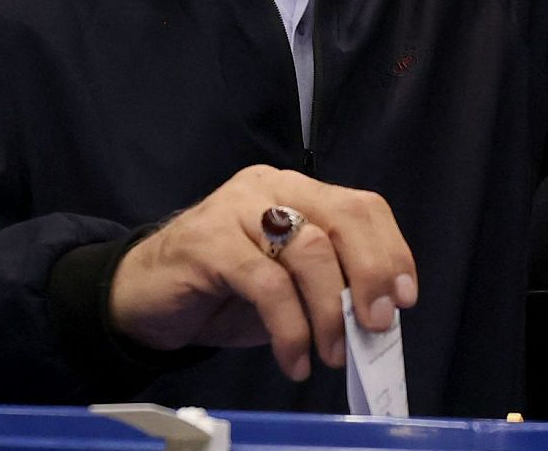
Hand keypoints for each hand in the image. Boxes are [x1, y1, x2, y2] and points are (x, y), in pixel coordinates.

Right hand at [108, 165, 418, 382]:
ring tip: (331, 355)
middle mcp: (271, 188)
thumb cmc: (222, 290)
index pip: (361, 206)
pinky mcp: (209, 242)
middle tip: (376, 325)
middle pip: (343, 218)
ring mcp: (237, 209)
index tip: (404, 298)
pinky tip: (294, 359)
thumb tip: (378, 318)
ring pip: (309, 251)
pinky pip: (266, 284)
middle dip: (370, 275)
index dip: (390, 251)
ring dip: (329, 313)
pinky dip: (289, 328)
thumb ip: (328, 286)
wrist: (143, 295)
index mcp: (297, 191)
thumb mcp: (287, 285)